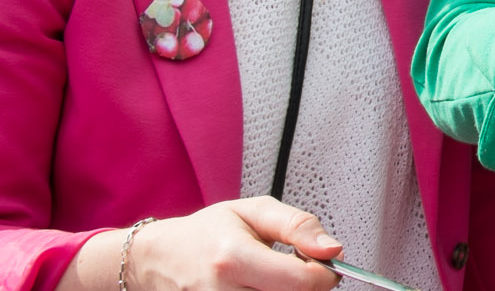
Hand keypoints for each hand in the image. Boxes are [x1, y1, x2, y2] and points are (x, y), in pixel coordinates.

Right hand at [129, 198, 342, 290]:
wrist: (161, 258)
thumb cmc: (207, 232)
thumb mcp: (254, 211)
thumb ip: (298, 226)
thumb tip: (333, 249)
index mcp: (233, 258)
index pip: (302, 282)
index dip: (325, 274)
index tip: (326, 263)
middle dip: (308, 286)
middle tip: (297, 267)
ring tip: (273, 277)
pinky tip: (261, 288)